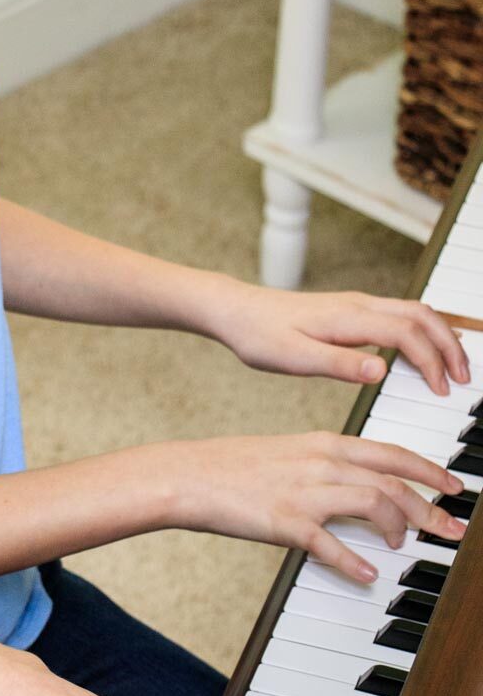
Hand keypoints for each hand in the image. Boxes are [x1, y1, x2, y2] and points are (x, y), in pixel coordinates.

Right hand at [168, 430, 466, 579]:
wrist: (188, 476)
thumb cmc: (232, 467)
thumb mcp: (287, 453)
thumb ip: (324, 465)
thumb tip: (356, 485)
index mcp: (324, 443)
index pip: (393, 454)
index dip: (431, 471)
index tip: (453, 487)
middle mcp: (321, 462)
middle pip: (394, 482)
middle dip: (431, 507)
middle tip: (451, 529)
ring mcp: (305, 492)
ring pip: (374, 504)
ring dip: (397, 528)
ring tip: (404, 547)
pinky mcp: (285, 521)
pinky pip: (330, 544)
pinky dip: (353, 562)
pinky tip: (367, 576)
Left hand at [216, 285, 468, 394]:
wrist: (234, 310)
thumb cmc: (258, 335)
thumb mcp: (293, 358)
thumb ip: (339, 365)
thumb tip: (381, 372)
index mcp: (348, 318)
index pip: (407, 335)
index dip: (431, 362)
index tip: (441, 390)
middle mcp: (358, 305)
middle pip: (422, 316)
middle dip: (449, 346)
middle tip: (463, 379)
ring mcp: (356, 304)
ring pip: (414, 312)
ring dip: (439, 337)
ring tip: (452, 368)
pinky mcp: (349, 310)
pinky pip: (398, 315)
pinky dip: (421, 332)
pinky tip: (420, 354)